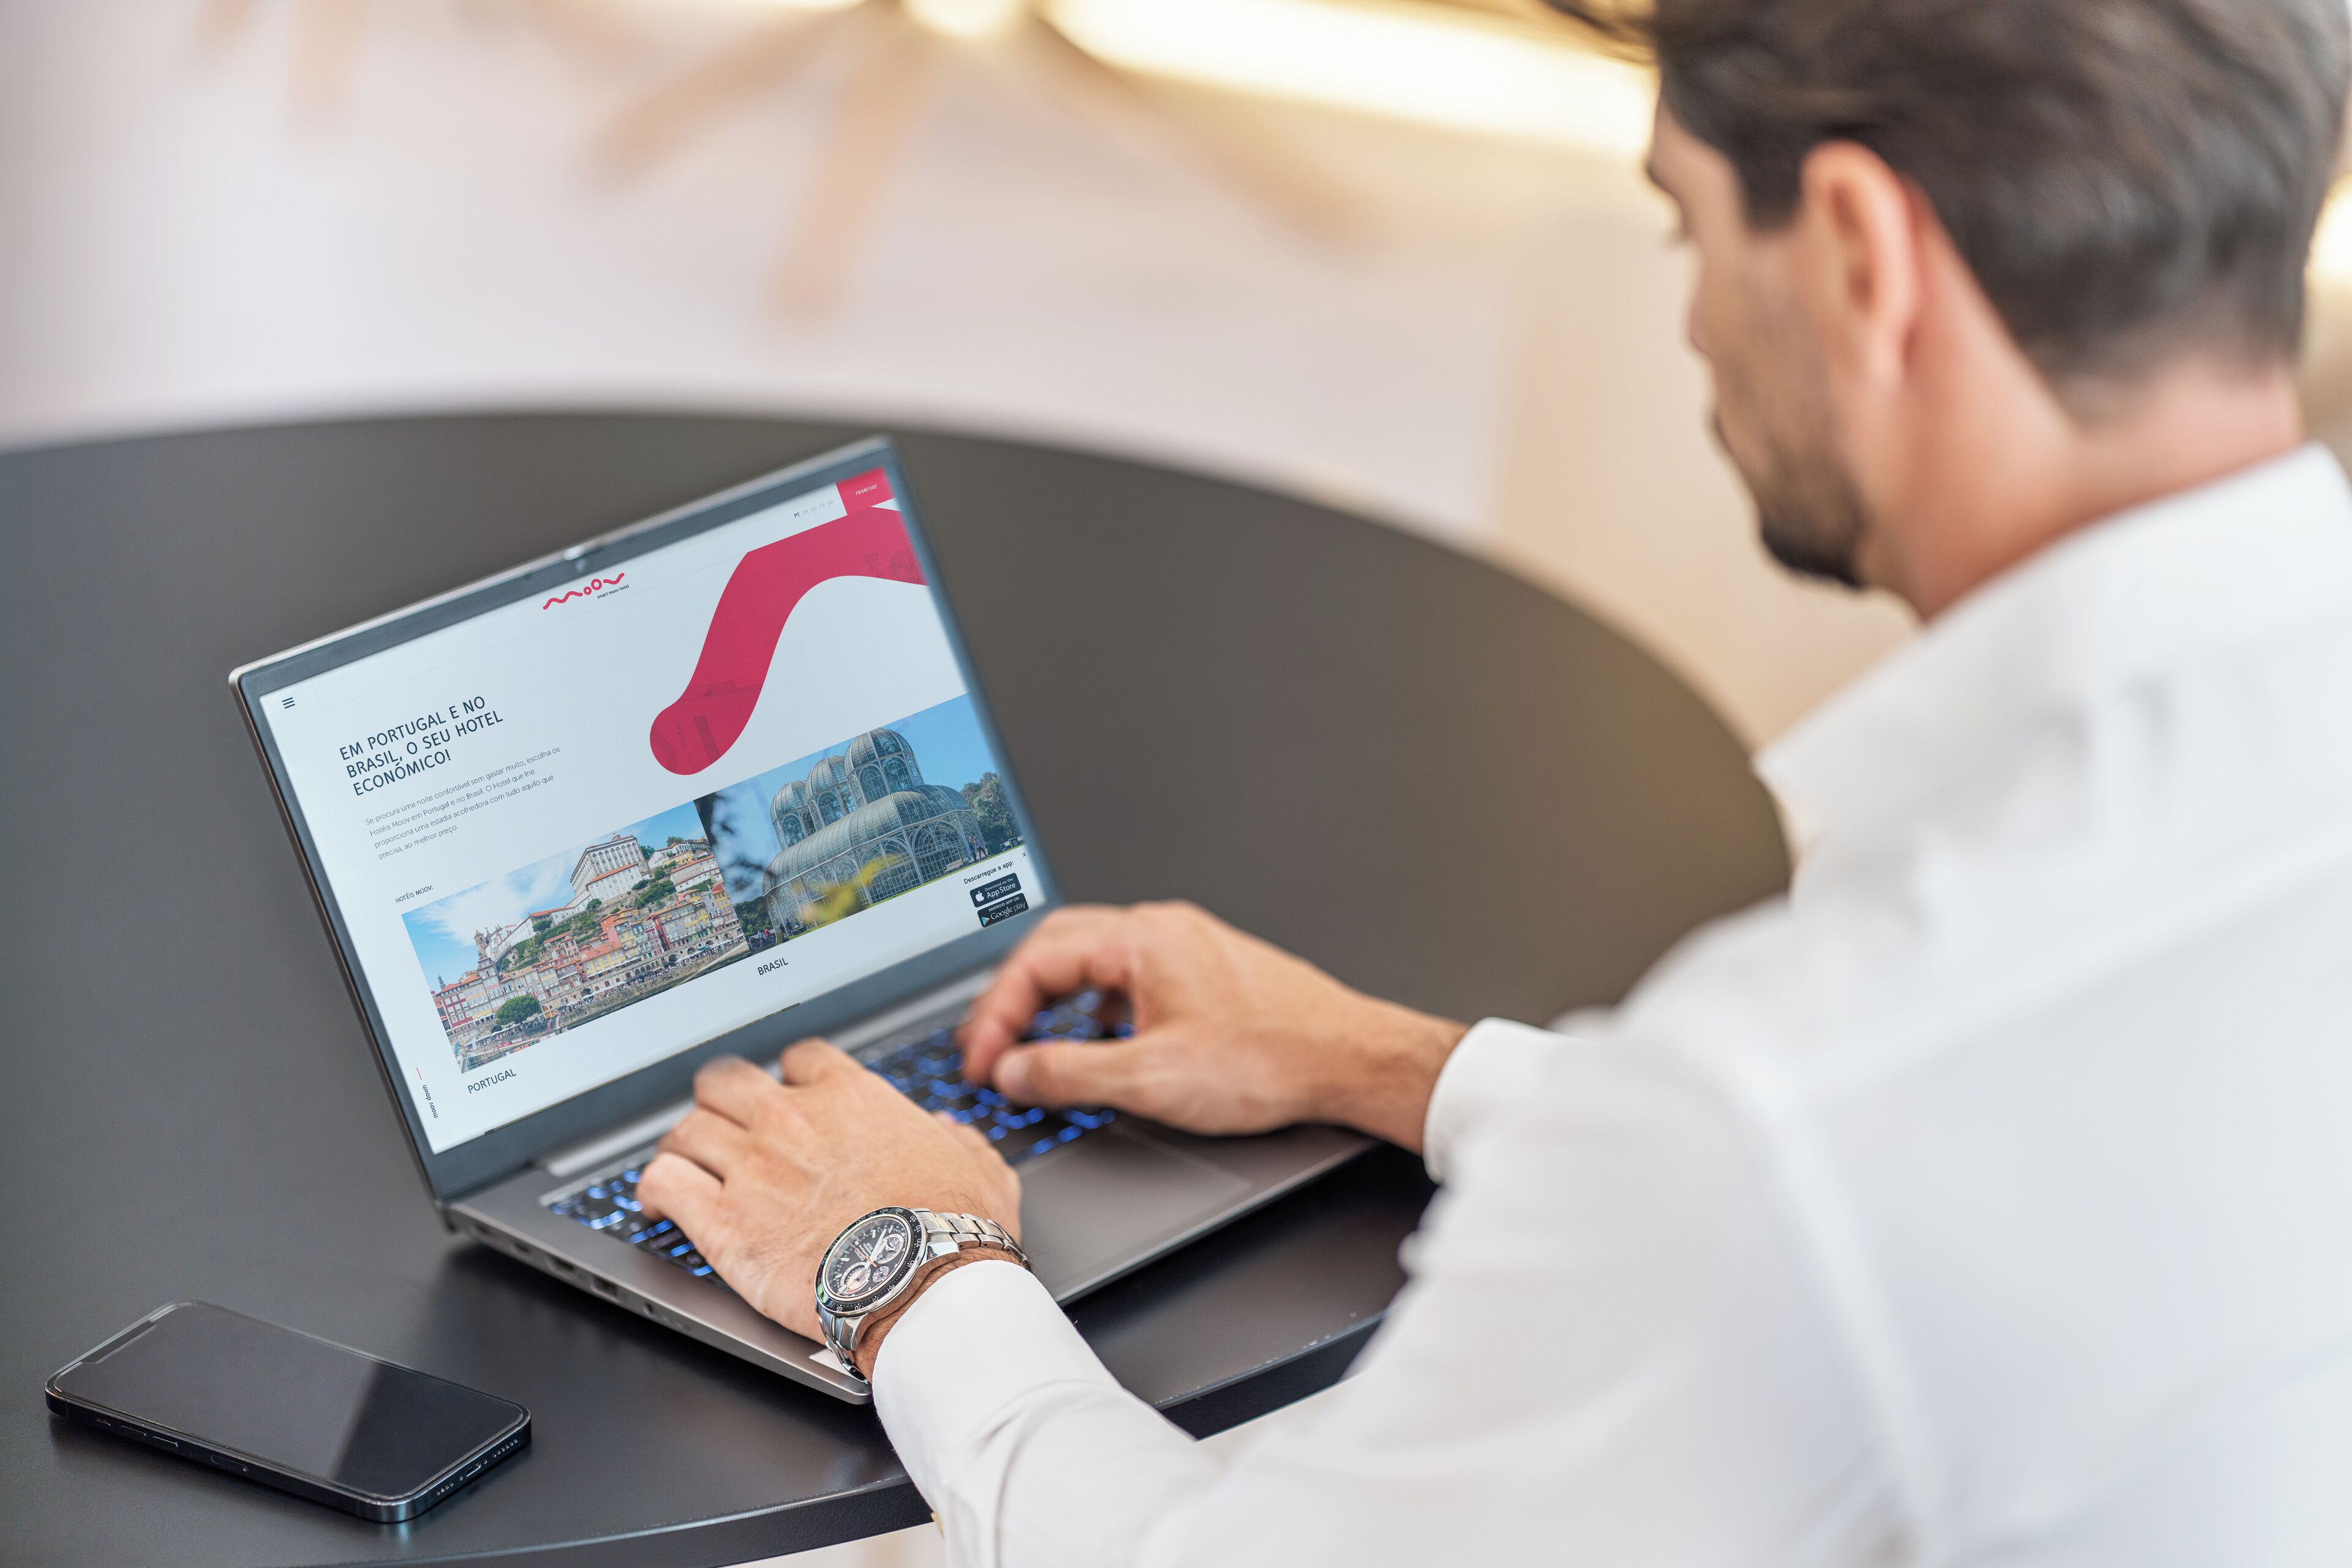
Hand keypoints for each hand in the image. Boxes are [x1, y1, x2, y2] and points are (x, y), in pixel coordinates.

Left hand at [636, 1040, 1018, 1342]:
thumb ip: (957, 1141)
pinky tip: (656, 1201)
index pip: (799, 1058)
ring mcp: (752, 1167)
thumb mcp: (978, 1167)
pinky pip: (664, 1182)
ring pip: (686, 1127)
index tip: (789, 1097)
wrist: (925, 1286)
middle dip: (721, 1098)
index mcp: (852, 1098)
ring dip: (684, 1143)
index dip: (790, 1077)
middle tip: (725, 1122)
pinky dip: (653, 1188)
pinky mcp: (722, 1221)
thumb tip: (949, 1135)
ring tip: (685, 1162)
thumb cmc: (955, 1231)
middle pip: (725, 1079)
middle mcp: (792, 1121)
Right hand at [960, 902, 1467, 1149]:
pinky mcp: (1208, 973)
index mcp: (1142, 940)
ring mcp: (1188, 948)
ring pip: (1096, 963)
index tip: (981, 1059)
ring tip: (1036, 1049)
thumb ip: (1068, 1073)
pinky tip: (1102, 1048)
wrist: (1350, 1061)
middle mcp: (1163, 931)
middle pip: (1059, 949)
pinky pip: (1130, 980)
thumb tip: (1013, 1070)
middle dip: (1016, 999)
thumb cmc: (1272, 1059)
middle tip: (992, 1047)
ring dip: (1057, 1003)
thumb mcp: (1149, 1079)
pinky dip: (1097, 1010)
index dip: (996, 1014)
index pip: (1036, 960)